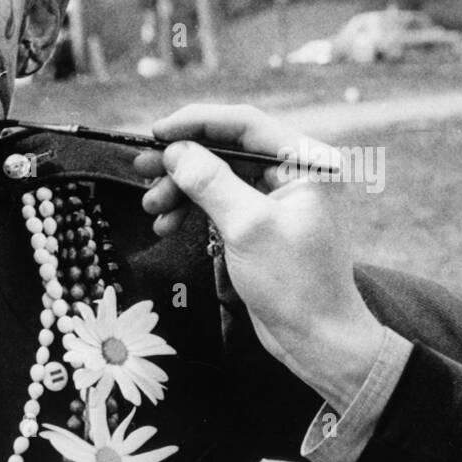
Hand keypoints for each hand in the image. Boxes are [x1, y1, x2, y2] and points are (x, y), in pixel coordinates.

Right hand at [135, 104, 386, 409]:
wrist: (319, 339)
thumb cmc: (297, 284)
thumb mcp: (247, 227)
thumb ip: (210, 182)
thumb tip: (175, 150)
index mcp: (306, 162)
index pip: (245, 124)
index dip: (196, 122)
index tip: (156, 132)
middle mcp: (294, 173)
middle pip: (228, 149)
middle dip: (183, 160)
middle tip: (142, 169)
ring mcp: (277, 199)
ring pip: (219, 177)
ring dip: (182, 188)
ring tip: (152, 207)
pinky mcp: (263, 224)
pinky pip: (221, 203)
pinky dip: (194, 210)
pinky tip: (168, 224)